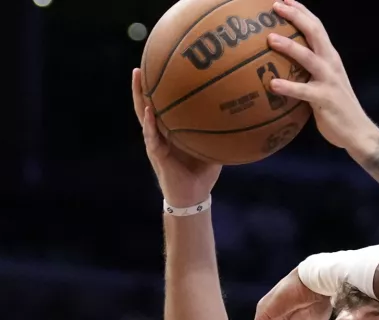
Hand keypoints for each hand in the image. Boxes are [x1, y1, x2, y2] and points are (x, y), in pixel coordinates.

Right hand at [131, 68, 221, 206]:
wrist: (194, 196)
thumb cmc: (202, 172)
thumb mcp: (213, 147)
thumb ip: (220, 131)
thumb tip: (240, 114)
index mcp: (171, 130)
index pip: (162, 105)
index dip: (159, 88)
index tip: (158, 67)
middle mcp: (160, 133)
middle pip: (147, 104)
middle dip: (143, 85)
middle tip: (141, 64)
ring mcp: (155, 142)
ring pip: (143, 115)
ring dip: (139, 96)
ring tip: (138, 76)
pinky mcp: (156, 154)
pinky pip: (151, 136)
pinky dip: (149, 123)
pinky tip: (149, 111)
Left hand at [266, 0, 376, 149]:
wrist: (358, 132)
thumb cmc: (336, 109)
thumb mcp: (325, 83)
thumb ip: (309, 72)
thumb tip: (282, 67)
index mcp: (330, 58)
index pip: (317, 27)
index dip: (301, 11)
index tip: (283, 0)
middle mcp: (331, 64)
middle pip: (315, 32)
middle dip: (296, 16)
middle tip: (275, 6)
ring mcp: (329, 81)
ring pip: (309, 57)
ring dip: (289, 46)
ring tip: (270, 39)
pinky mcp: (325, 99)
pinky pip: (304, 91)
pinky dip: (288, 87)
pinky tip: (272, 84)